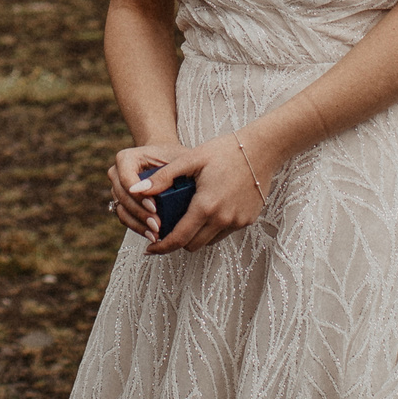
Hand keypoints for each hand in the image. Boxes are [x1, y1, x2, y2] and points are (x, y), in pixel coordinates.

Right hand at [108, 141, 182, 240]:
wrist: (169, 160)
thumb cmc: (174, 157)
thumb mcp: (176, 161)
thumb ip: (164, 174)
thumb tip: (149, 191)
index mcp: (126, 159)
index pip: (126, 179)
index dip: (139, 196)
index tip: (155, 207)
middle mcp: (116, 173)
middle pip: (122, 197)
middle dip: (140, 213)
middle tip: (157, 225)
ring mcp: (117, 189)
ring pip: (122, 210)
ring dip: (138, 224)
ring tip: (155, 235)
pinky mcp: (122, 203)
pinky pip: (125, 218)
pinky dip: (138, 228)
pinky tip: (152, 236)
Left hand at [127, 128, 277, 255]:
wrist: (262, 149)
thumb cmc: (224, 150)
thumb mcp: (190, 159)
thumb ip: (162, 178)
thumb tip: (135, 191)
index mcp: (206, 206)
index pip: (179, 238)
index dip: (161, 247)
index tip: (149, 249)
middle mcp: (223, 219)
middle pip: (193, 245)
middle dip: (177, 242)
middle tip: (165, 232)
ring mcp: (238, 221)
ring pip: (209, 241)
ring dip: (196, 236)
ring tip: (185, 221)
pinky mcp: (249, 220)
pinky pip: (225, 232)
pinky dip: (212, 228)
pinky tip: (207, 212)